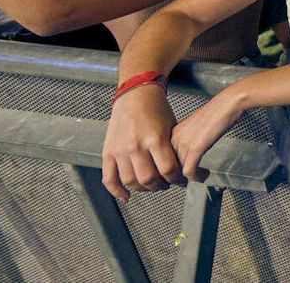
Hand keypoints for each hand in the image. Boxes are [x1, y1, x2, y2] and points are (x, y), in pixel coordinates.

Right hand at [101, 85, 181, 200]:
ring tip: (150, 186)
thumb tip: (181, 170)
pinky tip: (127, 196)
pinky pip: (109, 179)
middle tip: (166, 184)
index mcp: (155, 139)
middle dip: (161, 186)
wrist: (135, 94)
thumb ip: (173, 149)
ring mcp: (120, 150)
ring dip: (143, 189)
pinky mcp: (108, 152)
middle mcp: (136, 146)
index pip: (168, 170)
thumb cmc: (156, 109)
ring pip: (130, 181)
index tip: (180, 180)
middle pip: (149, 179)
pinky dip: (117, 191)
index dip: (176, 179)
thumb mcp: (172, 127)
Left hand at [169, 88, 245, 184]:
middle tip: (191, 179)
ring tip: (199, 177)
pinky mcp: (195, 148)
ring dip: (188, 178)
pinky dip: (196, 177)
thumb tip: (189, 156)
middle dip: (178, 177)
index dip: (173, 170)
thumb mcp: (196, 128)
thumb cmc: (217, 113)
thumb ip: (189, 141)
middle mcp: (174, 138)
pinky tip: (204, 175)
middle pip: (168, 166)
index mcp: (173, 133)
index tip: (183, 175)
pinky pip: (189, 171)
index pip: (164, 159)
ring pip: (177, 171)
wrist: (227, 104)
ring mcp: (183, 143)